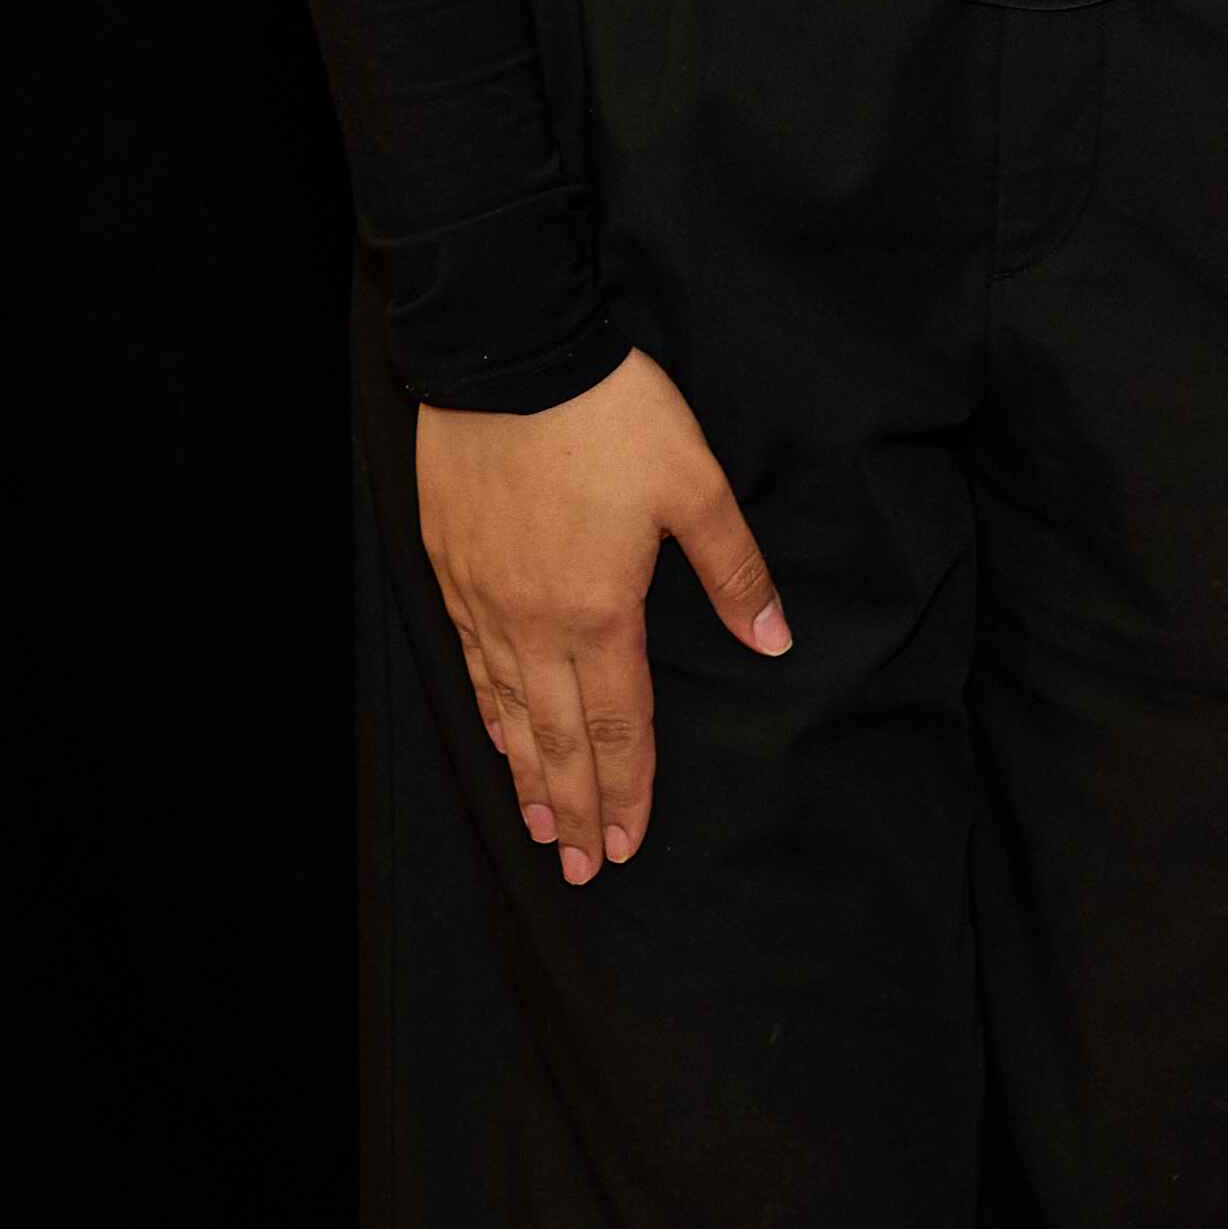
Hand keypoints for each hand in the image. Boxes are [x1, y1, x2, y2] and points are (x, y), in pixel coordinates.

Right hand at [410, 347, 787, 887]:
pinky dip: (489, 712)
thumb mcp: (694, 485)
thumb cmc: (611, 417)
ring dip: (527, 775)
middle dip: (575, 809)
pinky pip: (472, 664)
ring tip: (541, 826)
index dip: (627, 788)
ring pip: (508, 710)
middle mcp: (534, 622)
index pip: (616, 724)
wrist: (512, 359)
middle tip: (585, 869)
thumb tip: (774, 638)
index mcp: (600, 610)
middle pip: (557, 738)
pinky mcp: (453, 571)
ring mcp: (485, 601)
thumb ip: (734, 569)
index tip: (631, 842)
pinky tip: (497, 735)